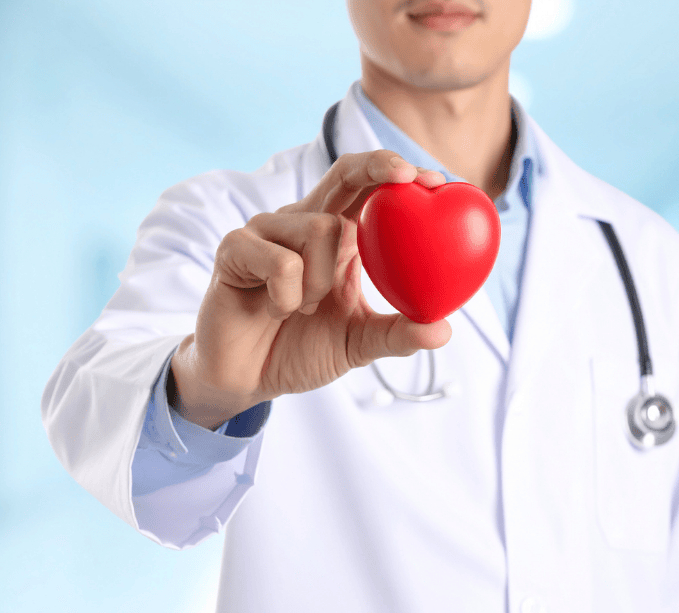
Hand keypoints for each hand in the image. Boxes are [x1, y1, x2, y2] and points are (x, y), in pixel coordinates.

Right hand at [169, 151, 451, 427]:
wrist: (246, 379)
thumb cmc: (301, 349)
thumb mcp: (358, 344)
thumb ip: (398, 335)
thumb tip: (444, 330)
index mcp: (337, 238)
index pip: (369, 190)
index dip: (398, 176)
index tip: (434, 179)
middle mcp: (304, 224)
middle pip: (343, 175)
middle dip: (377, 166)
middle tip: (407, 176)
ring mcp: (267, 232)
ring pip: (319, 229)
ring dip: (321, 281)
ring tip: (303, 308)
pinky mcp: (234, 249)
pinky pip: (281, 262)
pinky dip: (289, 295)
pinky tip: (275, 310)